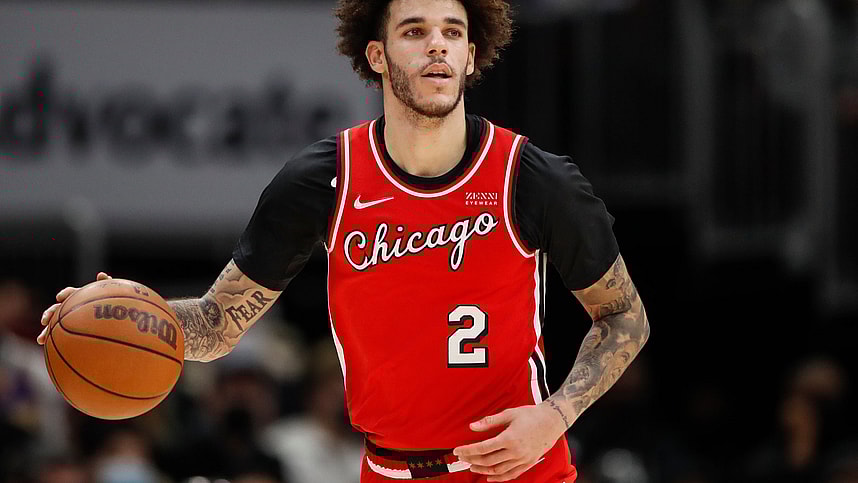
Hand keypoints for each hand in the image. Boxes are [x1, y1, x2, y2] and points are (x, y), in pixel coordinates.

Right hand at [37, 272, 111, 344]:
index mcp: (81, 298)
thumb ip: (107, 285)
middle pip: (57, 309)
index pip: (71, 293)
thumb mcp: (113, 295)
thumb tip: (102, 274)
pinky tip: (50, 351)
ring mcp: (70, 320)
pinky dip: (55, 343)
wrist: (115, 322)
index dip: (65, 294)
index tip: (60, 297)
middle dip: (49, 314)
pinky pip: (62, 338)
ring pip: (55, 326)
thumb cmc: (115, 305)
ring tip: (40, 340)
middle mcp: (72, 308)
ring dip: (46, 332)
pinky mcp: (71, 332)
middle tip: (44, 321)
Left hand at [453, 404, 567, 481]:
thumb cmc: (531, 415)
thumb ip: (489, 422)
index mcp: (509, 438)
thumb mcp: (509, 414)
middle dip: (472, 460)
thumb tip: (472, 427)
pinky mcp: (528, 463)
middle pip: (488, 460)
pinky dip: (499, 478)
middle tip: (461, 458)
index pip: (483, 448)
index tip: (458, 450)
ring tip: (472, 467)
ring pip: (498, 470)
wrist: (552, 421)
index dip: (468, 450)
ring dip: (482, 470)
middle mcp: (515, 452)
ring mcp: (522, 459)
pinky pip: (511, 474)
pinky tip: (489, 476)